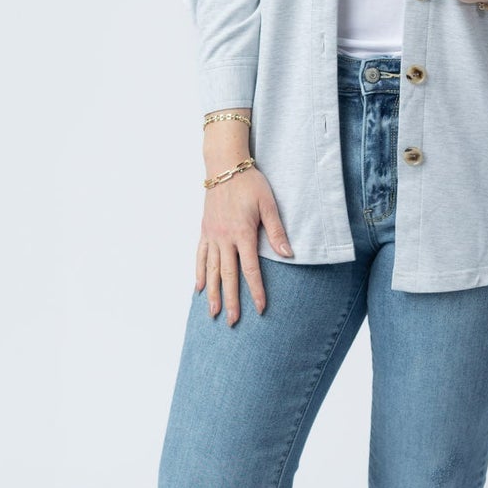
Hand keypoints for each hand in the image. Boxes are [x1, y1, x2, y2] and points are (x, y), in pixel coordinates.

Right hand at [195, 167, 292, 324]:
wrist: (224, 165)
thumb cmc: (250, 183)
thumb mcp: (269, 204)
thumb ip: (277, 232)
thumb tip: (288, 255)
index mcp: (242, 233)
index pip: (250, 269)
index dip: (256, 291)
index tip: (260, 308)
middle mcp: (224, 238)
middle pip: (228, 276)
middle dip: (231, 300)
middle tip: (232, 322)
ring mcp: (212, 235)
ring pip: (211, 270)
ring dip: (213, 293)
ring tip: (213, 313)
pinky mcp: (204, 230)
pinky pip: (200, 256)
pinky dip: (199, 273)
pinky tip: (199, 288)